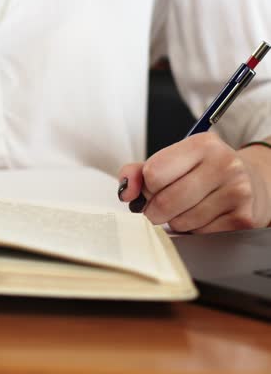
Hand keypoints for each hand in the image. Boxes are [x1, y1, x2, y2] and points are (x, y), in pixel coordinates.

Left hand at [117, 132, 270, 232]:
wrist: (252, 182)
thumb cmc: (202, 172)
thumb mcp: (172, 161)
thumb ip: (138, 172)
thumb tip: (125, 191)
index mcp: (202, 144)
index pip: (153, 173)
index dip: (146, 187)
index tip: (152, 188)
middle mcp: (224, 164)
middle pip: (165, 201)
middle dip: (154, 210)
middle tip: (159, 207)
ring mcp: (237, 191)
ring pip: (181, 221)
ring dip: (175, 221)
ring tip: (186, 209)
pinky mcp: (243, 218)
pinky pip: (200, 234)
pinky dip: (194, 230)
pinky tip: (204, 217)